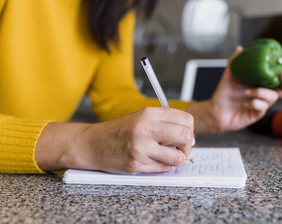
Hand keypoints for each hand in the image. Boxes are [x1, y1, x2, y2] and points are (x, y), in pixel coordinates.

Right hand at [36, 107, 194, 172]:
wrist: (91, 144)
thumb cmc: (118, 131)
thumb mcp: (141, 117)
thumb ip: (164, 123)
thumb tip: (189, 136)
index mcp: (148, 113)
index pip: (185, 119)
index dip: (189, 129)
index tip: (185, 135)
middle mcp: (145, 128)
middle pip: (185, 136)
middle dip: (188, 145)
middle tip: (182, 148)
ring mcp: (141, 148)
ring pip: (178, 157)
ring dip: (178, 159)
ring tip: (169, 156)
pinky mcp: (136, 164)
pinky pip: (163, 168)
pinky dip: (163, 166)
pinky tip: (153, 160)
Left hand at [186, 46, 281, 133]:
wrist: (216, 111)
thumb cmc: (224, 95)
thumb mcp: (229, 76)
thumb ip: (235, 62)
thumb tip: (240, 48)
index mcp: (260, 83)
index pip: (277, 76)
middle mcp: (263, 94)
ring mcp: (262, 105)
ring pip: (272, 97)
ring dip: (260, 92)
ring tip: (247, 92)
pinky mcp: (257, 115)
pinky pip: (262, 107)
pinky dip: (254, 103)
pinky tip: (245, 103)